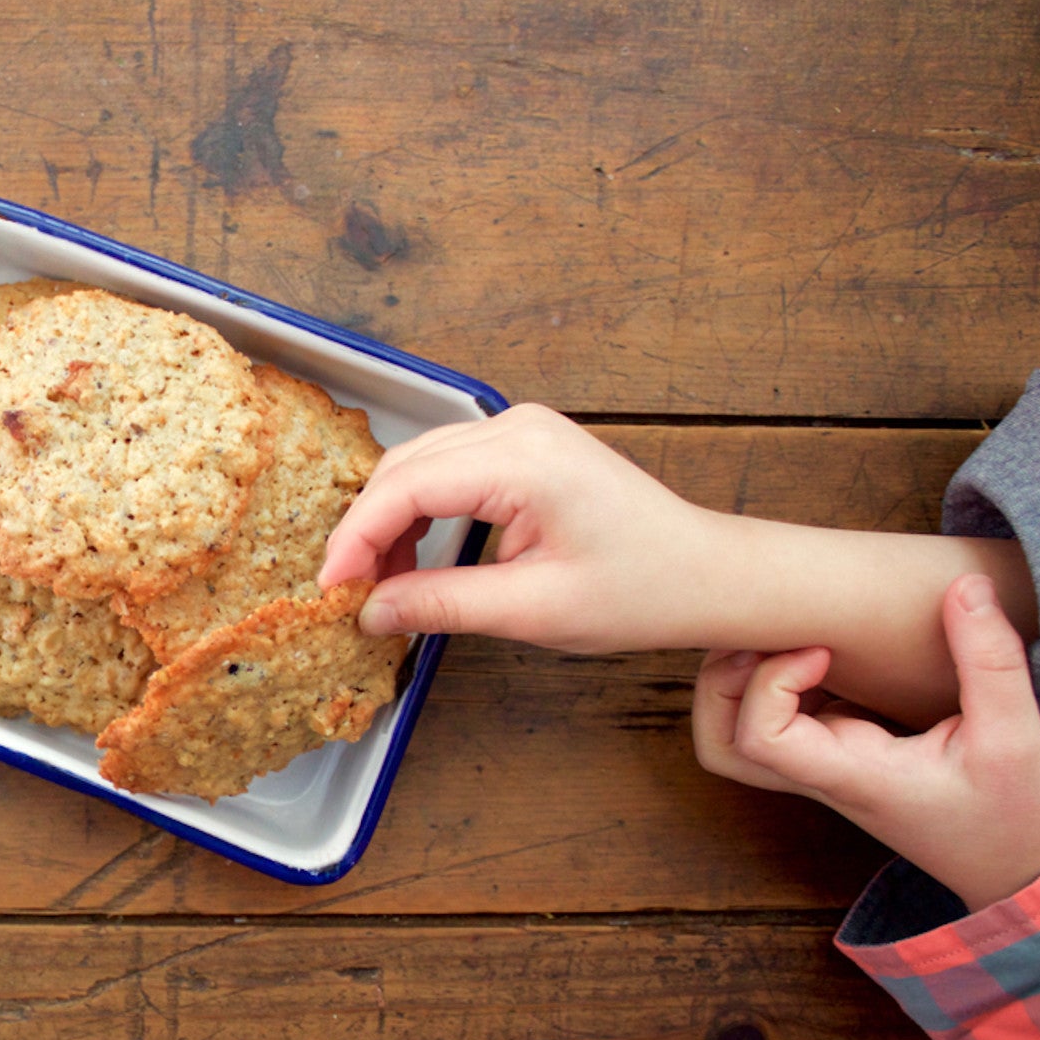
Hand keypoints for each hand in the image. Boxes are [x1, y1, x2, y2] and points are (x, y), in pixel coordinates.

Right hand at [319, 404, 715, 651]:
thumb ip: (441, 605)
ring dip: (390, 520)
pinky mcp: (527, 444)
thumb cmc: (642, 590)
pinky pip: (448, 466)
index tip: (331, 589)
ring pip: (419, 464)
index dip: (355, 539)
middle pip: (403, 467)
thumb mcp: (532, 611)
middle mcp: (518, 428)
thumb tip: (370, 611)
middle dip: (366, 529)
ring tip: (383, 583)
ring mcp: (523, 429)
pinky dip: (421, 509)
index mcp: (523, 461)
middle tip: (349, 593)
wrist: (707, 573)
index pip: (404, 487)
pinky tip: (415, 556)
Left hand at [691, 574, 1039, 911]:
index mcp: (852, 776)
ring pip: (738, 730)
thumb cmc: (1016, 816)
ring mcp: (827, 766)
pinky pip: (783, 717)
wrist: (1023, 871)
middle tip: (776, 634)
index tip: (820, 649)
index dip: (767, 684)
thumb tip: (965, 587)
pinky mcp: (843, 753)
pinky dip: (784, 678)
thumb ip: (990, 660)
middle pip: (720, 740)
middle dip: (724, 680)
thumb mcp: (1017, 736)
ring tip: (797, 634)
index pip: (757, 740)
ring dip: (745, 678)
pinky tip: (827, 644)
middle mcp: (824, 774)